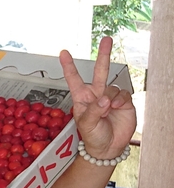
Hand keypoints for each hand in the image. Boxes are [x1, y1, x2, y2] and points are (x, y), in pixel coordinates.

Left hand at [59, 37, 135, 160]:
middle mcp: (96, 94)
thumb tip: (104, 99)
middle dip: (103, 55)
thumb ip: (93, 111)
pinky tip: (117, 108)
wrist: (108, 147)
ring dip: (110, 98)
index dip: (69, 66)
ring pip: (112, 87)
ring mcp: (110, 97)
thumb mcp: (86, 125)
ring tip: (108, 110)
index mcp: (82, 98)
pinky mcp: (124, 102)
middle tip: (106, 39)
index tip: (63, 52)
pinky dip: (120, 101)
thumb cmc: (93, 136)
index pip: (74, 79)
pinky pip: (123, 95)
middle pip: (100, 71)